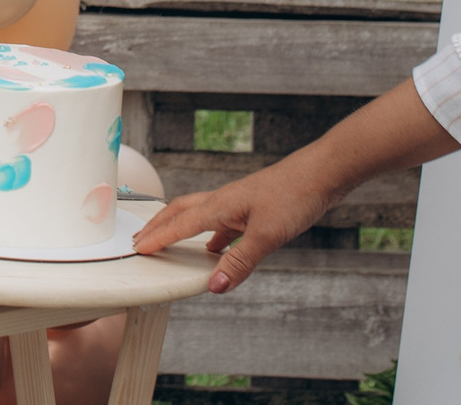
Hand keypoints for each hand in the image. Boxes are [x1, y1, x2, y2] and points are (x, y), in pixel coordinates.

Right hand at [130, 156, 336, 291]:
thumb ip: (239, 262)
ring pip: (199, 215)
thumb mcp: (267, 236)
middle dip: (159, 226)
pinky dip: (211, 234)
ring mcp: (238, 203)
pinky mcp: (253, 207)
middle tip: (142, 239)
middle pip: (180, 212)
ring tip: (169, 242)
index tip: (140, 249)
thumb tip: (215, 286)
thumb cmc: (294, 195)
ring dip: (180, 227)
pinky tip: (218, 246)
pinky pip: (221, 222)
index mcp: (220, 206)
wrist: (321, 174)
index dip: (158, 238)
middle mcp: (224, 202)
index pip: (180, 224)